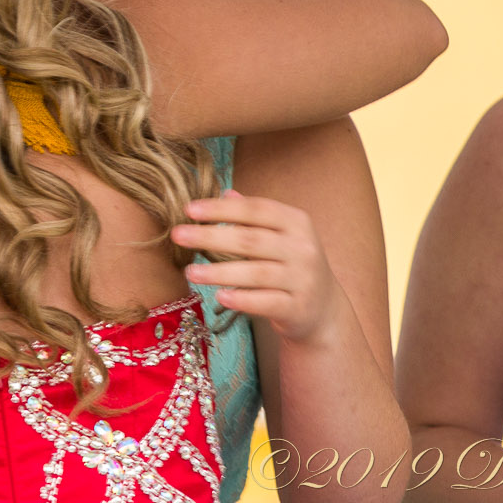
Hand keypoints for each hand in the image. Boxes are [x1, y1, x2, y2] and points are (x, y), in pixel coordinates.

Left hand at [173, 189, 342, 344]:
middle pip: (251, 239)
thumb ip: (255, 216)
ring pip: (256, 272)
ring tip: (190, 271)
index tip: (189, 209)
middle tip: (178, 235)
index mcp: (297, 222)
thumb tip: (225, 193)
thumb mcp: (282, 236)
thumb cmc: (292, 265)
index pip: (255, 209)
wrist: (324, 309)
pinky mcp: (298, 307)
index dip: (221, 208)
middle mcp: (303, 248)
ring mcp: (303, 279)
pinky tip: (219, 296)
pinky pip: (266, 302)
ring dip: (219, 271)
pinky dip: (242, 299)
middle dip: (211, 236)